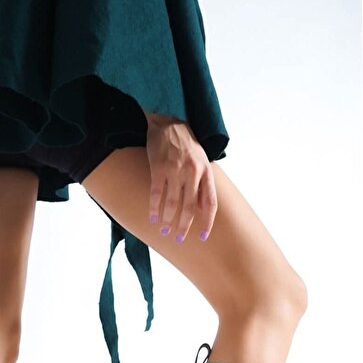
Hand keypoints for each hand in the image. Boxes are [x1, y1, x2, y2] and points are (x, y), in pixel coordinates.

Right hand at [142, 110, 217, 241]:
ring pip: (172, 204)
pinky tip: (153, 217)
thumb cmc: (186, 145)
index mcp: (206, 172)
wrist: (168, 123)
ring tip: (164, 230)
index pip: (210, 203)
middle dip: (184, 226)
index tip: (203, 237)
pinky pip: (156, 194)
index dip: (207, 222)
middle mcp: (192, 172)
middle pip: (189, 208)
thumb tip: (202, 210)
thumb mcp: (202, 162)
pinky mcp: (159, 168)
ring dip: (167, 220)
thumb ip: (203, 185)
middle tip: (179, 238)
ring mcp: (175, 170)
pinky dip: (154, 208)